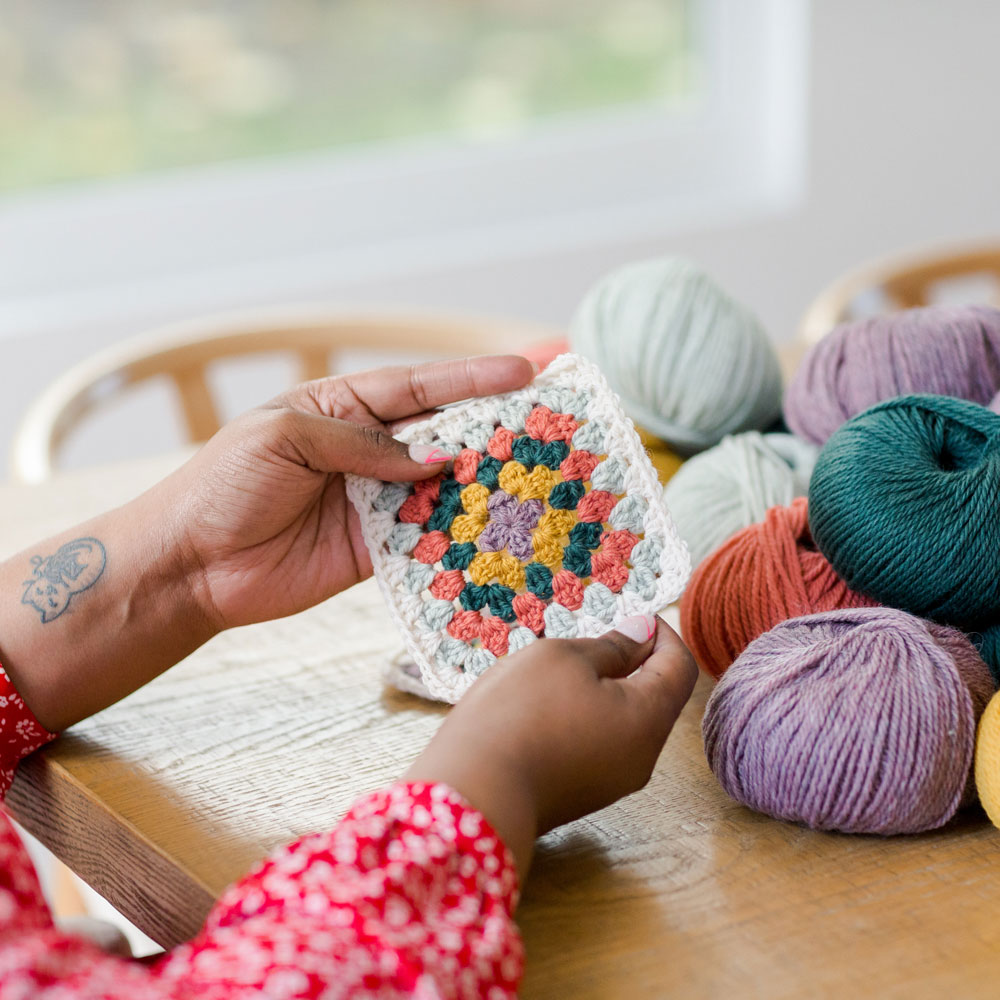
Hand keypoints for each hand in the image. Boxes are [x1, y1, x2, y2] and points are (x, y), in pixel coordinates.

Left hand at [165, 355, 533, 629]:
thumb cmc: (223, 483)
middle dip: (499, 425)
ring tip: (545, 475)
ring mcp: (377, 502)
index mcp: (343, 408)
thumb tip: (436, 460)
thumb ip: (361, 444)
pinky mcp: (377, 551)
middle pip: (446, 434)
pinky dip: (463, 535)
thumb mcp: (284, 437)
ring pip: (447, 488)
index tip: (527, 370)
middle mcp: (369, 451)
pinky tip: (501, 529)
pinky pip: (429, 539)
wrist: (191, 563)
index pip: (420, 387)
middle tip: (558, 417)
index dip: (474, 379)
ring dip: (491, 483)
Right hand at [405, 616, 697, 877]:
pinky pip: (598, 747)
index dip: (661, 633)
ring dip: (603, 693)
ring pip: (624, 724)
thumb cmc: (519, 713)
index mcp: (648, 719)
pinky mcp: (580, 796)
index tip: (631, 616)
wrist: (471, 794)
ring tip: (557, 676)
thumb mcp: (564, 658)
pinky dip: (583, 720)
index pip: (680, 667)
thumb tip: (644, 636)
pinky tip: (542, 710)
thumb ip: (613, 646)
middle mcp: (641, 759)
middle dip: (631, 664)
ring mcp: (611, 783)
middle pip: (654, 699)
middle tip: (588, 643)